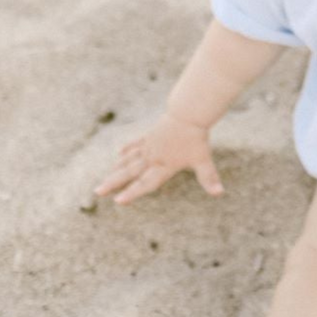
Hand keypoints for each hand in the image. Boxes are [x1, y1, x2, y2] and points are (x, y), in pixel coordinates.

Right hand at [94, 112, 223, 205]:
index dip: (132, 193)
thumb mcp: (204, 160)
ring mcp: (149, 146)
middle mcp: (153, 157)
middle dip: (113, 183)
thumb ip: (209, 178)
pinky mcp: (150, 136)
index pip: (146, 183)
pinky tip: (119, 154)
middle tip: (97, 191)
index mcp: (164, 165)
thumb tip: (219, 192)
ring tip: (104, 178)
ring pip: (129, 160)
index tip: (118, 201)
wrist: (188, 115)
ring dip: (116, 170)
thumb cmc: (196, 139)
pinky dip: (127, 150)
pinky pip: (135, 145)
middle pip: (130, 172)